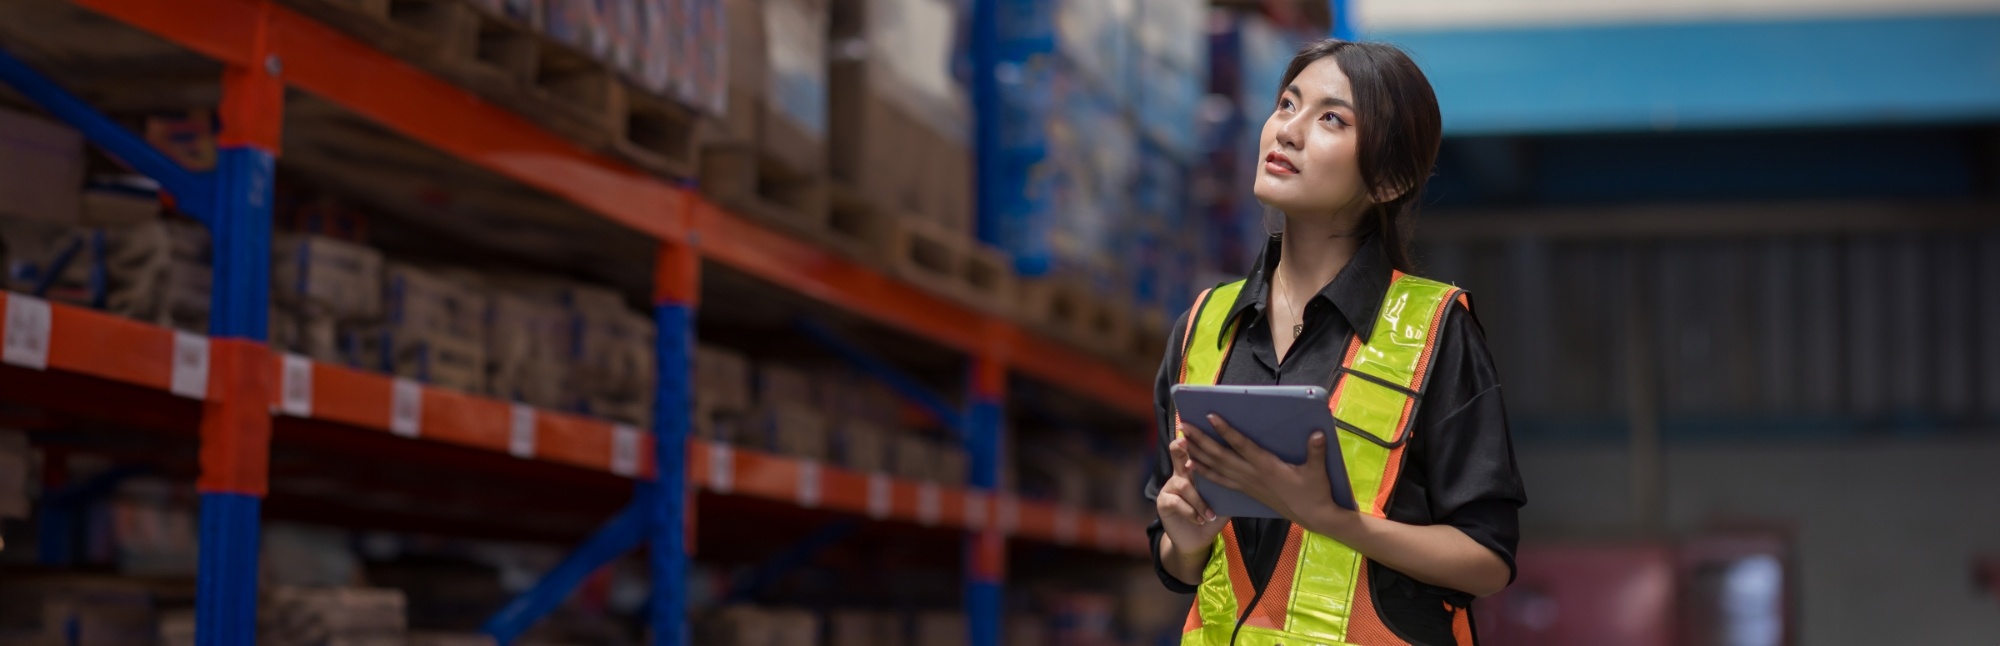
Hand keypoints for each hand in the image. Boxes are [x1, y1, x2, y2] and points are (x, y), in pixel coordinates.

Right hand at [1157, 431, 1228, 557]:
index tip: (1197, 428)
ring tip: (1208, 514)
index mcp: (1194, 472)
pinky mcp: (1163, 503)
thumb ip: (1226, 485)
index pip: (1194, 451)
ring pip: (1183, 485)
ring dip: (1197, 501)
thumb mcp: (1222, 500)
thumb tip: (1246, 470)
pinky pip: (1176, 502)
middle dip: (1180, 447)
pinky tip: (1200, 520)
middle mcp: (1180, 475)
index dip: (1195, 440)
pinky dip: (1191, 512)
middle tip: (1183, 442)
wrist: (1197, 540)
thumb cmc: (1211, 516)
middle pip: (1178, 456)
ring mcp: (1169, 488)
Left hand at [1186, 413, 1354, 530]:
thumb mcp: (1318, 471)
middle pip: (1221, 456)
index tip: (1210, 416)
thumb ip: (1316, 451)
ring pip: (1216, 468)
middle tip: (1184, 426)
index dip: (1225, 431)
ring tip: (1181, 443)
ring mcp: (1247, 484)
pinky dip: (1205, 473)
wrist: (1313, 517)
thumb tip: (1318, 432)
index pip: (1242, 445)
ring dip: (1197, 455)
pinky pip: (1220, 481)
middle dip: (1201, 441)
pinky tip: (1192, 467)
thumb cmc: (1315, 492)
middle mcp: (1252, 475)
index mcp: (1267, 467)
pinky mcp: (1247, 491)